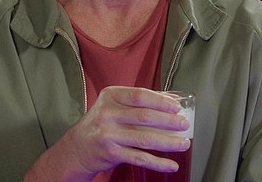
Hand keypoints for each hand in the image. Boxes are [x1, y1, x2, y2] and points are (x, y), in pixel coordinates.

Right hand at [25, 86, 190, 180]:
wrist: (77, 148)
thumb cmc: (102, 123)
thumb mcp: (114, 105)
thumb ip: (139, 101)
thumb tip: (171, 99)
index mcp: (111, 96)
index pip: (140, 95)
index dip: (161, 101)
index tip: (177, 107)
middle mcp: (107, 114)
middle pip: (145, 117)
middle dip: (169, 121)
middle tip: (184, 124)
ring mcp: (108, 135)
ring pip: (144, 139)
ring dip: (168, 142)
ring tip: (183, 144)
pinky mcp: (110, 153)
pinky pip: (139, 158)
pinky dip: (158, 163)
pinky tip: (170, 164)